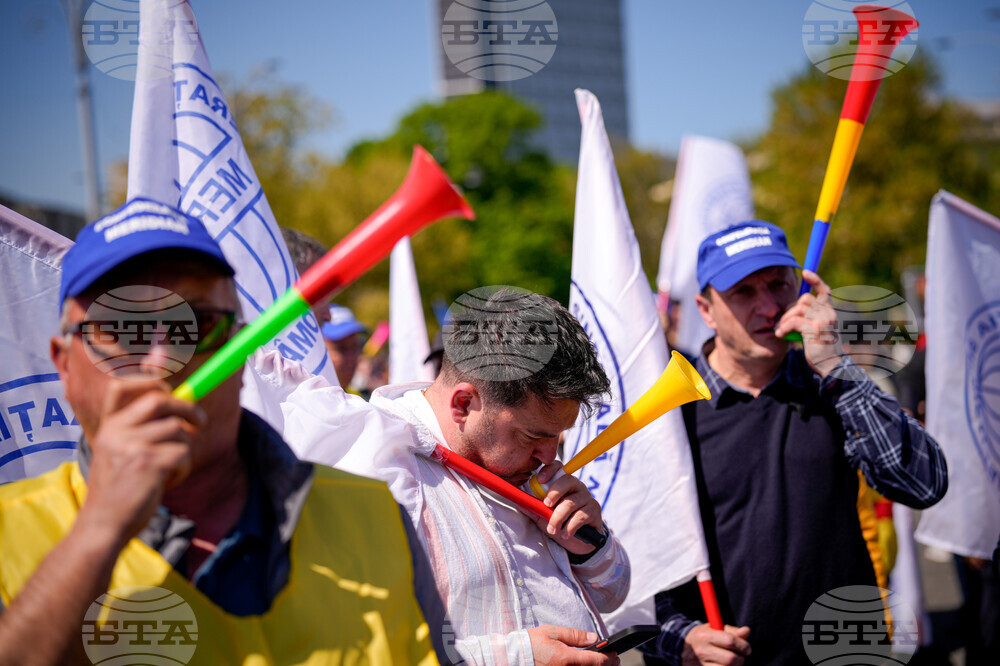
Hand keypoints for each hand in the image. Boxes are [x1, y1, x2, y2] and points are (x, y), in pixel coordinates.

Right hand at [77, 379, 206, 548]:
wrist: (103, 525)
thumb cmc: (118, 492)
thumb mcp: (118, 454)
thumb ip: (140, 431)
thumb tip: (182, 406)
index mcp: (109, 427)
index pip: (123, 387)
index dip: (150, 381)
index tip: (171, 391)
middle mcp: (117, 431)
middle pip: (161, 399)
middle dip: (188, 408)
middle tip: (201, 422)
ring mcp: (132, 445)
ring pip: (178, 429)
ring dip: (184, 449)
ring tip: (171, 469)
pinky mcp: (149, 463)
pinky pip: (183, 453)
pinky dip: (183, 468)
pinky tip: (169, 482)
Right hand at [527, 625, 619, 665]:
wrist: (515, 657)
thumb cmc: (532, 644)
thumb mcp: (553, 632)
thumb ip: (575, 636)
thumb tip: (594, 638)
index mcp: (568, 659)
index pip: (598, 661)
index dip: (609, 657)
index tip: (614, 653)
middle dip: (608, 665)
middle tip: (613, 659)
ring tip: (604, 663)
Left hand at [532, 463, 604, 555]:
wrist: (578, 542)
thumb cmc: (560, 523)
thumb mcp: (543, 515)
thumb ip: (532, 506)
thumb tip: (516, 499)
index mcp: (563, 483)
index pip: (559, 467)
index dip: (550, 470)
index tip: (540, 479)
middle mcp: (577, 486)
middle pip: (568, 480)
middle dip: (555, 492)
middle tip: (546, 505)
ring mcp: (587, 498)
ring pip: (571, 502)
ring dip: (558, 517)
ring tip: (552, 530)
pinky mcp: (594, 511)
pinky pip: (580, 516)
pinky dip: (570, 527)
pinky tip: (565, 534)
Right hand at [682, 624, 750, 665]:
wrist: (684, 650)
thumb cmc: (705, 637)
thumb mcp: (715, 629)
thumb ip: (732, 631)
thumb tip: (746, 631)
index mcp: (705, 636)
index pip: (730, 641)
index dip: (743, 645)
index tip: (747, 648)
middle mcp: (702, 651)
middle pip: (731, 659)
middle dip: (741, 658)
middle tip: (741, 655)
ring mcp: (702, 665)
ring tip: (731, 660)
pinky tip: (724, 665)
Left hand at [774, 270, 842, 376]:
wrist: (831, 366)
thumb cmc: (821, 350)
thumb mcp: (818, 331)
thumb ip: (810, 318)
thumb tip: (794, 309)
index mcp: (831, 312)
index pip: (825, 290)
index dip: (815, 280)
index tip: (805, 272)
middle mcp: (829, 313)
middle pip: (804, 299)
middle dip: (790, 310)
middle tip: (784, 323)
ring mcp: (824, 320)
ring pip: (797, 309)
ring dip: (785, 319)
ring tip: (782, 330)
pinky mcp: (815, 328)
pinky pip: (793, 321)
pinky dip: (784, 328)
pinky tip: (781, 335)